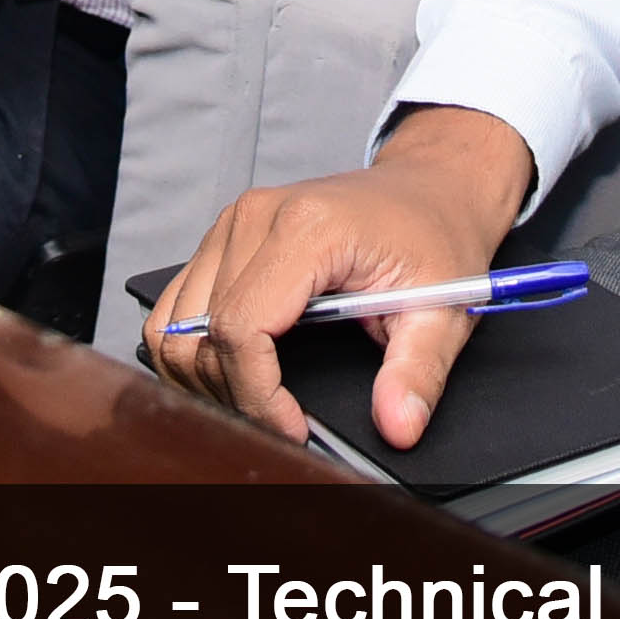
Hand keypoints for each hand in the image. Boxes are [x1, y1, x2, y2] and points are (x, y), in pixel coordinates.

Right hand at [144, 106, 536, 446]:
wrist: (430, 188)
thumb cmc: (435, 237)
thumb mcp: (443, 310)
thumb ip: (418, 372)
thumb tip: (398, 425)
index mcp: (308, 228)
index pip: (242, 328)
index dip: (258, 395)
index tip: (294, 431)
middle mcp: (257, 216)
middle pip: (202, 332)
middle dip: (236, 394)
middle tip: (284, 425)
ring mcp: (233, 223)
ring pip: (176, 322)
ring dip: (207, 374)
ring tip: (261, 401)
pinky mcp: (224, 236)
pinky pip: (180, 304)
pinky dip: (196, 348)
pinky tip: (241, 371)